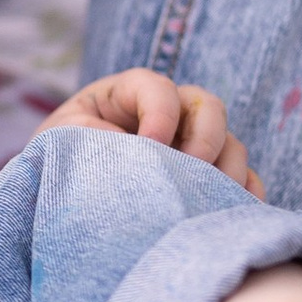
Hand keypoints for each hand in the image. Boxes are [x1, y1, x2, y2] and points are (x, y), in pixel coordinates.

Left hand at [41, 70, 263, 196]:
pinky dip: (242, 193)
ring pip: (230, 143)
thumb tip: (141, 156)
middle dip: (205, 138)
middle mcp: (170, 114)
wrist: (58, 198)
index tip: (149, 146)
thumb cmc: (58, 161)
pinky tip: (231, 213)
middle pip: (208, 108)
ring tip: (208, 199)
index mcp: (129, 93)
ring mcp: (192, 144)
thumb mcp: (62, 141)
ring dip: (226, 170)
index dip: (160, 112)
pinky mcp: (207, 177)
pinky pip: (241, 179)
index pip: (157, 88)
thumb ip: (94, 138)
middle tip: (191, 171)